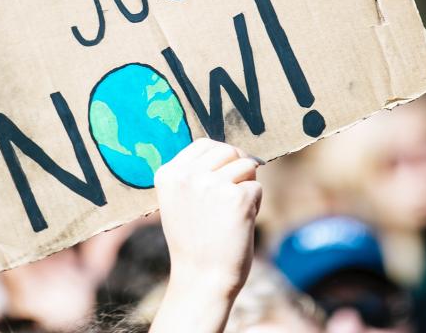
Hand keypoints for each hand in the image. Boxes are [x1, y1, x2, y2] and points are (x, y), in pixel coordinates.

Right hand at [150, 139, 262, 332]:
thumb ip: (194, 173)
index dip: (220, 158)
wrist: (202, 280)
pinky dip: (254, 205)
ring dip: (246, 186)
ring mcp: (212, 185)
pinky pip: (256, 187)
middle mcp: (188, 175)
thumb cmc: (195, 240)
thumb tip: (231, 149)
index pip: (204, 145)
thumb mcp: (179, 200)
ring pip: (246, 165)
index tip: (222, 179)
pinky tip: (240, 224)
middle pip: (228, 150)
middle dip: (237, 168)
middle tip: (232, 197)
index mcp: (169, 174)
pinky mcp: (238, 198)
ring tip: (232, 213)